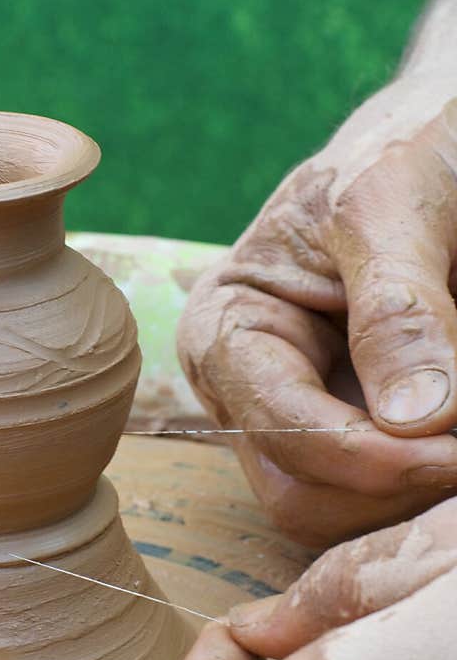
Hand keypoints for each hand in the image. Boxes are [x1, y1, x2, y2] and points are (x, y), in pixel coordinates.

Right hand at [178, 83, 456, 545]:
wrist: (434, 145)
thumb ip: (396, 310)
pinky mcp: (357, 434)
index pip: (281, 432)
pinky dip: (430, 481)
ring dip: (415, 494)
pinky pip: (386, 496)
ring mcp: (304, 418)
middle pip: (303, 498)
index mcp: (227, 332)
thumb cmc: (401, 152)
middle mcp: (251, 391)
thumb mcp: (389, 204)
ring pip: (346, 514)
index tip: (456, 446)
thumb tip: (413, 418)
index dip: (369, 456)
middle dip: (394, 488)